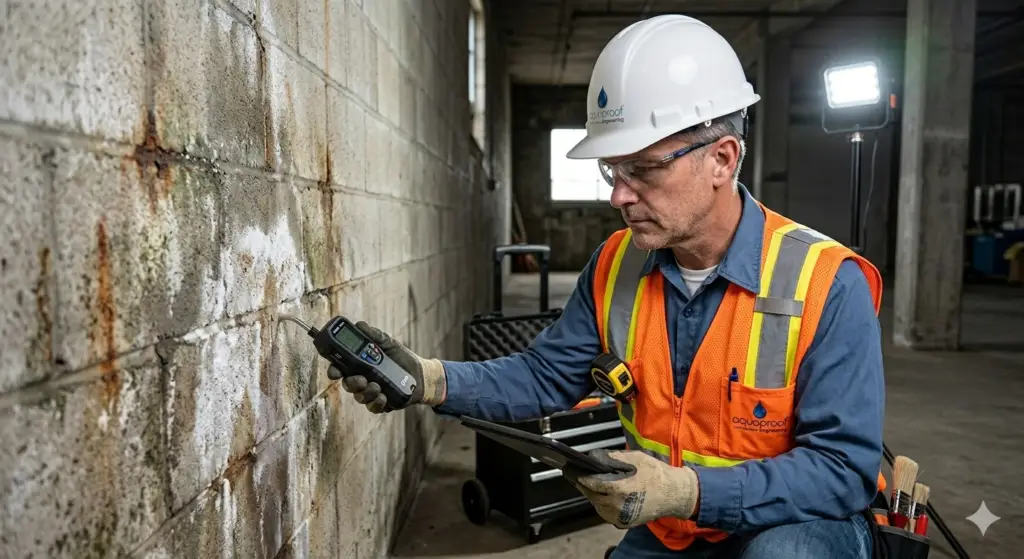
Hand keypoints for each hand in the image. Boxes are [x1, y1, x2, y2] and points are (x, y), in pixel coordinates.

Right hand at [327, 321, 446, 412]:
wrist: (420, 374)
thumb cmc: (400, 357)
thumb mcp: (388, 343)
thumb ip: (373, 335)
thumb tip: (359, 325)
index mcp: (359, 364)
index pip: (341, 368)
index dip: (334, 370)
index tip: (335, 372)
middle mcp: (362, 379)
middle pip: (347, 384)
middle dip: (352, 383)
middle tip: (362, 379)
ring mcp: (370, 392)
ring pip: (359, 397)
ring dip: (366, 392)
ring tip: (377, 386)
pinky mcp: (381, 403)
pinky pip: (372, 407)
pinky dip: (376, 403)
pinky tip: (383, 397)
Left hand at [563, 449, 698, 528]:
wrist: (674, 494)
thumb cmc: (656, 474)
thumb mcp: (634, 458)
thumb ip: (612, 457)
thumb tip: (594, 456)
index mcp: (620, 489)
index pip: (592, 484)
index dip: (580, 477)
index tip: (571, 471)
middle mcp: (618, 505)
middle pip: (592, 495)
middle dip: (584, 485)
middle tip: (576, 476)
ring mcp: (621, 516)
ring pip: (597, 505)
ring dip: (592, 494)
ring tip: (589, 483)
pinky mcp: (624, 522)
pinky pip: (606, 512)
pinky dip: (601, 503)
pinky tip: (602, 494)